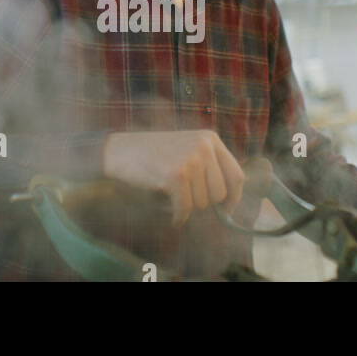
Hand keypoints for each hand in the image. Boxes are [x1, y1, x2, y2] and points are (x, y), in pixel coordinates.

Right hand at [102, 130, 245, 225]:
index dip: (234, 197)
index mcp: (210, 138)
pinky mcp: (175, 175)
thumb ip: (209, 168)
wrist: (120, 150)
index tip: (226, 209)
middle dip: (203, 203)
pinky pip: (185, 209)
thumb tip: (230, 203)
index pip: (237, 175)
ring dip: (187, 206)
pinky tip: (172, 215)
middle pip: (219, 193)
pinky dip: (178, 217)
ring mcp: (190, 160)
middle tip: (184, 197)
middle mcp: (204, 146)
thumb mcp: (187, 150)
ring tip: (171, 193)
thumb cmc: (154, 155)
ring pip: (202, 203)